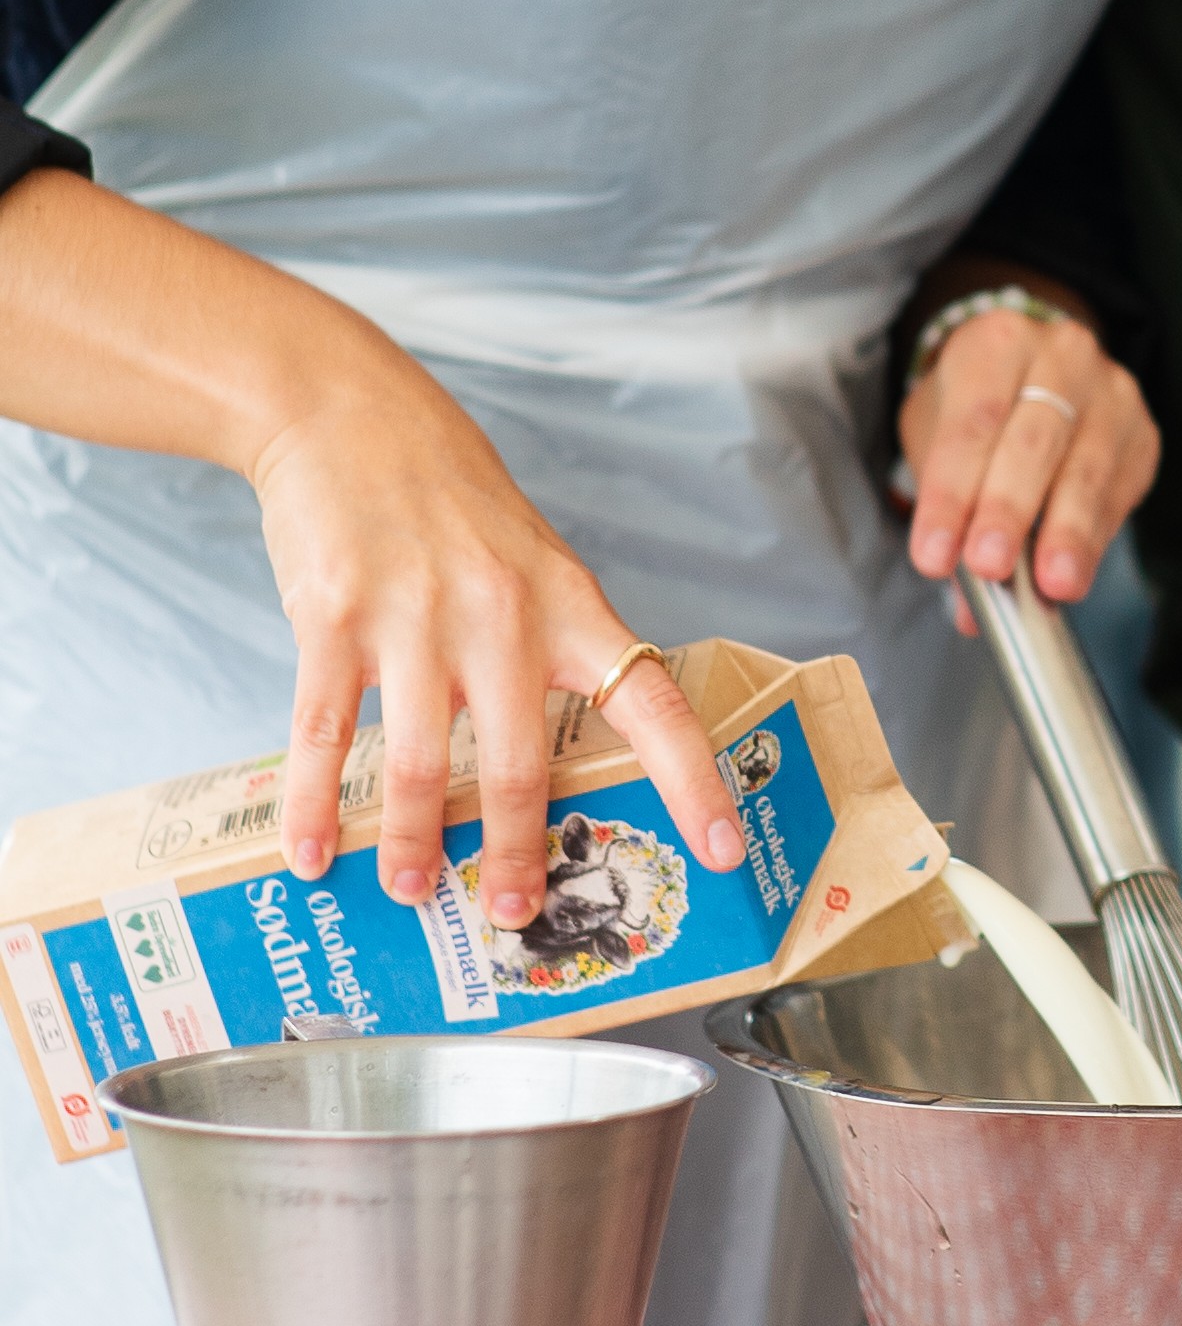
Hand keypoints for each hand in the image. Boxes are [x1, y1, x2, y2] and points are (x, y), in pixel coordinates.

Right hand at [254, 363, 742, 925]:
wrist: (346, 410)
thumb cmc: (455, 504)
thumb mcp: (537, 567)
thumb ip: (557, 655)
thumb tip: (560, 769)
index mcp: (571, 612)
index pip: (656, 709)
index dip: (697, 785)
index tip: (724, 851)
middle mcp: (501, 620)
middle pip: (517, 768)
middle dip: (515, 856)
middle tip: (513, 914)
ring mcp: (414, 619)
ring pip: (418, 765)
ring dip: (412, 843)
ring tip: (411, 890)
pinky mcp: (333, 616)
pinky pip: (323, 732)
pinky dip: (315, 804)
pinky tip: (314, 854)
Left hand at [900, 302, 1157, 623]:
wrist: (1038, 376)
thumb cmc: (982, 415)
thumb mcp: (941, 443)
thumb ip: (951, 517)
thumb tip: (968, 609)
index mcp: (997, 342)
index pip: (971, 422)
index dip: (951, 494)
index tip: (933, 556)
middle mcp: (1061, 354)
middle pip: (1033, 440)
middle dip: (1008, 510)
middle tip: (989, 566)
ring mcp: (1111, 391)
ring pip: (1086, 468)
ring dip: (1067, 534)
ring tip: (1052, 585)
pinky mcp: (1142, 432)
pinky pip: (1118, 492)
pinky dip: (1095, 539)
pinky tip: (1077, 572)